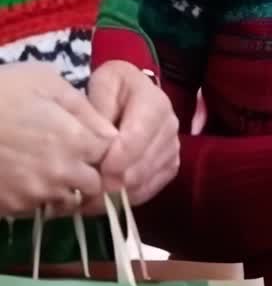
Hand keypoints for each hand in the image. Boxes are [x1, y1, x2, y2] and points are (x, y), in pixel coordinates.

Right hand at [0, 63, 117, 216]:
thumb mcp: (47, 81)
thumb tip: (109, 133)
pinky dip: (38, 197)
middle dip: (90, 171)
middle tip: (72, 154)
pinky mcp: (11, 208)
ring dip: (66, 188)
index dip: (105, 147)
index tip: (93, 138)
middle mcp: (61, 174)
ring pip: (67, 201)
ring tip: (47, 165)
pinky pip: (38, 209)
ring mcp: (34, 195)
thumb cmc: (1, 90)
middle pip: (94, 185)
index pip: (112, 156)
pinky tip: (26, 175)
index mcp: (76, 141)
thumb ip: (84, 108)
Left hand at [86, 61, 179, 209]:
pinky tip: (104, 200)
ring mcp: (172, 148)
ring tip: (89, 197)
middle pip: (142, 165)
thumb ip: (101, 110)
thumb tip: (104, 142)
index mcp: (155, 102)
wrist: (128, 95)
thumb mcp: (102, 85)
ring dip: (116, 194)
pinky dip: (126, 198)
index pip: (137, 138)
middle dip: (112, 181)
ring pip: (145, 181)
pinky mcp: (169, 166)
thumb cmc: (111, 88)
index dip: (115, 159)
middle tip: (85, 190)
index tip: (93, 171)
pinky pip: (149, 190)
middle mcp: (170, 126)